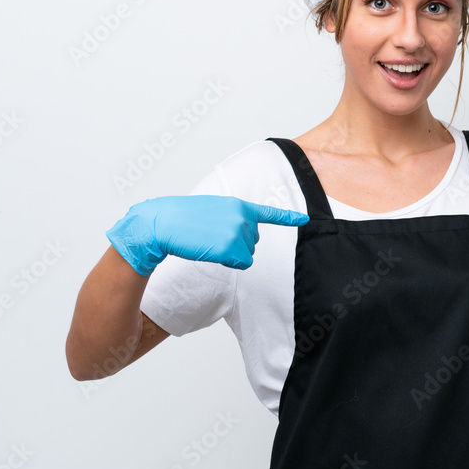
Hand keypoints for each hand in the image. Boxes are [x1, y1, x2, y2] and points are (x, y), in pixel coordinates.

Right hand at [105, 195, 308, 275]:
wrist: (163, 223)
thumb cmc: (181, 219)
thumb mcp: (211, 211)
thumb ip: (232, 219)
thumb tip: (242, 239)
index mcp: (238, 205)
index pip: (268, 213)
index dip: (287, 218)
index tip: (305, 219)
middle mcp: (244, 217)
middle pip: (252, 242)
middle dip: (235, 244)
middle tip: (211, 236)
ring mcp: (239, 231)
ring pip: (247, 254)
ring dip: (229, 253)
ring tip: (208, 241)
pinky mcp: (233, 247)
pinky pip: (241, 263)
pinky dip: (228, 262)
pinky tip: (211, 250)